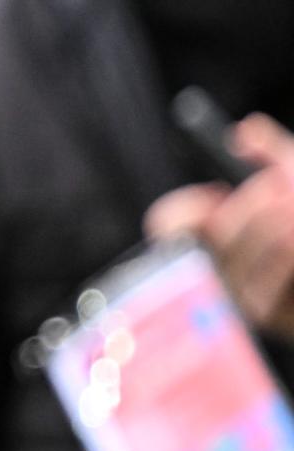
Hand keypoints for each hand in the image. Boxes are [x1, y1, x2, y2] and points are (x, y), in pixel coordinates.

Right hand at [145, 114, 293, 338]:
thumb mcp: (289, 178)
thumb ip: (269, 151)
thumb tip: (247, 132)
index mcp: (207, 236)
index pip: (168, 224)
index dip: (187, 208)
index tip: (217, 191)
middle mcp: (217, 270)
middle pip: (219, 234)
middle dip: (253, 206)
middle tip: (279, 186)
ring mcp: (244, 298)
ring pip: (252, 258)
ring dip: (281, 228)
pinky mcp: (273, 317)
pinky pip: (279, 283)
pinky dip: (291, 256)